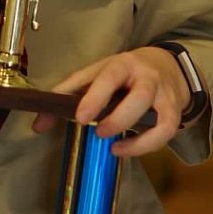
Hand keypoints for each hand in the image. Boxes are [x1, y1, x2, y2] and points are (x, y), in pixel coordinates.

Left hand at [31, 47, 187, 157]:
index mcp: (122, 64)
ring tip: (114, 147)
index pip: (110, 76)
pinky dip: (148, 146)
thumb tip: (38, 125)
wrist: (165, 66)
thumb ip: (67, 95)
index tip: (80, 117)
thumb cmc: (123, 73)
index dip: (95, 97)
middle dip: (119, 118)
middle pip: (140, 96)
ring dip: (140, 139)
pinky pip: (167, 133)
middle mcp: (147, 78)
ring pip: (162, 118)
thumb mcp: (95, 75)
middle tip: (99, 132)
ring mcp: (164, 96)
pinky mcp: (174, 113)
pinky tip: (126, 149)